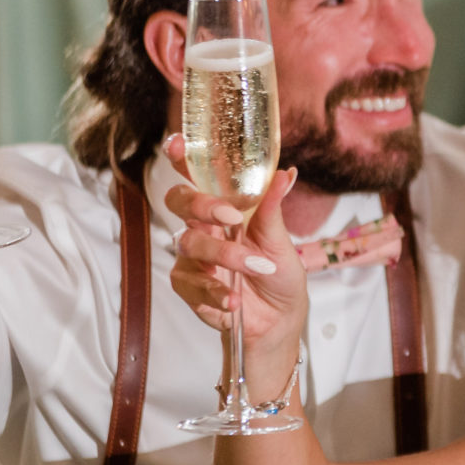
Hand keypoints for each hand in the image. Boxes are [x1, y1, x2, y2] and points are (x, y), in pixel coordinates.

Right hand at [163, 138, 308, 367]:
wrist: (279, 320)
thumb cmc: (279, 275)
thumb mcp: (281, 241)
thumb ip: (274, 208)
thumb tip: (286, 174)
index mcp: (224, 208)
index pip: (196, 177)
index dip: (180, 158)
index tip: (177, 143)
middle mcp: (204, 227)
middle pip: (178, 201)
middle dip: (200, 204)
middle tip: (230, 216)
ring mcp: (193, 257)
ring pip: (189, 243)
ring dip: (225, 256)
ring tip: (256, 268)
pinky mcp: (188, 286)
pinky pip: (189, 282)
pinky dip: (215, 290)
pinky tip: (234, 300)